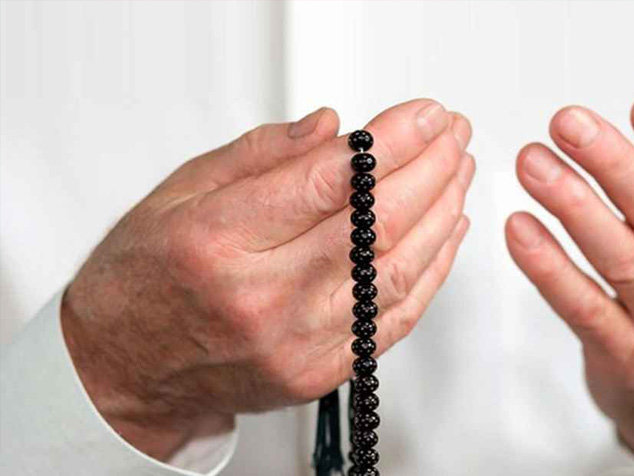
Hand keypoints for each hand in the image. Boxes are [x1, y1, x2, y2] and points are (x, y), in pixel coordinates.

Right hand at [62, 99, 474, 459]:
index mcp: (218, 242)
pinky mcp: (318, 373)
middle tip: (450, 136)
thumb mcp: (180, 193)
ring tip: (458, 173)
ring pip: (395, 271)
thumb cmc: (145, 278)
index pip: (327, 182)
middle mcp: (261, 298)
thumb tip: (332, 128)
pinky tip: (448, 232)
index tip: (424, 117)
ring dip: (441, 215)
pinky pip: (393, 319)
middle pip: (373, 226)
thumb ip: (259, 156)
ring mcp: (295, 343)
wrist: (126, 365)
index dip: (390, 143)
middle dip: (428, 170)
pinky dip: (431, 272)